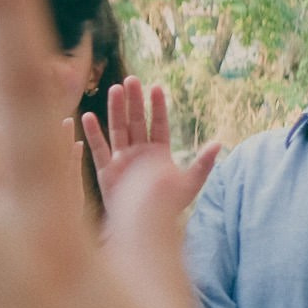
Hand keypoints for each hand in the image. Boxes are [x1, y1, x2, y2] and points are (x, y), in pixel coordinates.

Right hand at [79, 78, 219, 216]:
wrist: (144, 227)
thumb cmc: (166, 208)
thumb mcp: (189, 185)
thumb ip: (203, 164)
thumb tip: (219, 143)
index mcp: (158, 153)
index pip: (158, 124)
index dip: (157, 107)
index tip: (156, 88)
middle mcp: (139, 153)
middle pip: (135, 121)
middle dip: (134, 101)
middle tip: (132, 80)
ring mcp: (121, 160)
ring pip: (118, 129)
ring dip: (115, 110)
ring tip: (115, 90)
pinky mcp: (106, 171)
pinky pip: (98, 149)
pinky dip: (93, 134)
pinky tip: (88, 116)